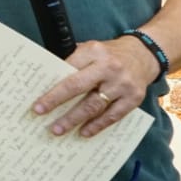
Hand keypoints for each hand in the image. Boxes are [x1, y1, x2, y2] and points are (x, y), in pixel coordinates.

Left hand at [32, 35, 161, 137]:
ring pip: (94, 105)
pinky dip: (97, 125)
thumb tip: (48, 82)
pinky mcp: (134, 98)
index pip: (67, 69)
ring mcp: (122, 84)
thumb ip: (74, 62)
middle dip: (57, 102)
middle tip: (41, 114)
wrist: (144, 55)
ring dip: (74, 119)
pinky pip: (113, 116)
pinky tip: (84, 132)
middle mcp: (109, 67)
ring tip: (59, 129)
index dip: (51, 86)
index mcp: (94, 52)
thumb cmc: (109, 54)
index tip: (37, 100)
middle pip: (78, 87)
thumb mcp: (90, 49)